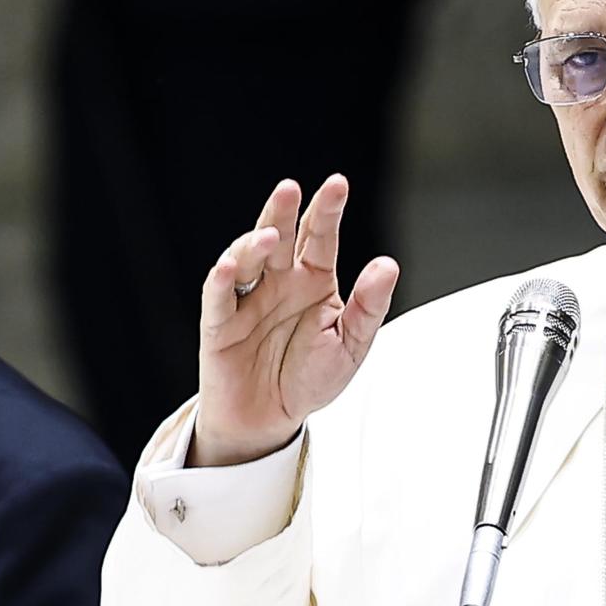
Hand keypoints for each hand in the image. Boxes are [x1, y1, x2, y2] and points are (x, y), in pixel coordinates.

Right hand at [191, 175, 399, 466]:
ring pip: (246, 260)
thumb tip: (387, 265)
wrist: (271, 420)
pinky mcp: (220, 325)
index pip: (319, 236)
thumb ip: (368, 306)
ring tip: (270, 237)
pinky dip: (220, 281)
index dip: (327, 210)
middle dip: (282, 211)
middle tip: (290, 189)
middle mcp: (278, 281)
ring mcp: (247, 299)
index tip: (337, 184)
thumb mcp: (351, 345)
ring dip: (254, 244)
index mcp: (312, 279)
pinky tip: (227, 266)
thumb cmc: (309, 377)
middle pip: (279, 236)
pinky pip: (218, 299)